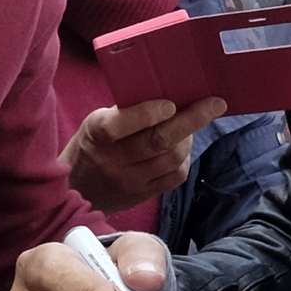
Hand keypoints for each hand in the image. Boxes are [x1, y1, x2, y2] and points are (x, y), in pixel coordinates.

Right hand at [66, 98, 217, 210]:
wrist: (75, 192)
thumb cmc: (90, 147)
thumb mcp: (95, 124)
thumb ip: (125, 113)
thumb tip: (168, 94)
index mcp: (97, 134)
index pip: (122, 124)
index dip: (148, 113)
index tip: (171, 103)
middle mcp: (113, 160)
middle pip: (158, 142)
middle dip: (191, 120)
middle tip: (215, 104)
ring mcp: (129, 181)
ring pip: (172, 158)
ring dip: (189, 138)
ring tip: (192, 124)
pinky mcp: (142, 196)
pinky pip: (174, 177)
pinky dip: (184, 158)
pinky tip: (182, 147)